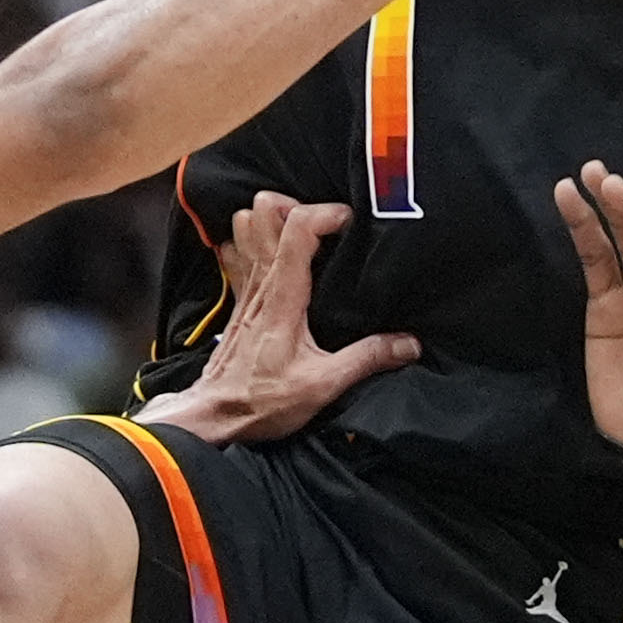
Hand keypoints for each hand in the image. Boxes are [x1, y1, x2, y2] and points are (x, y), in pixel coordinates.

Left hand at [140, 194, 415, 443]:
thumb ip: (367, 360)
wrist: (213, 417)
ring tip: (302, 234)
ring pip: (245, 224)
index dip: (327, 213)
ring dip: (271, 219)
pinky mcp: (238, 300)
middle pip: (264, 211)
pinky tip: (272, 255)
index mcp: (284, 296)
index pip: (299, 228)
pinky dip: (251, 242)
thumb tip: (408, 343)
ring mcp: (245, 288)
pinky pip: (236, 251)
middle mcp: (261, 283)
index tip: (352, 223)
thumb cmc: (262, 402)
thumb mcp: (323, 386)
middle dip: (297, 205)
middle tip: (325, 225)